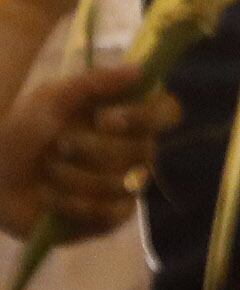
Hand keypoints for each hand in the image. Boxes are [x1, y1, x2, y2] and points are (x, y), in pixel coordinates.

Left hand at [0, 62, 177, 238]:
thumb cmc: (22, 131)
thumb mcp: (51, 99)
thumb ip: (95, 82)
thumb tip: (140, 70)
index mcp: (127, 117)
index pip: (166, 113)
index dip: (145, 117)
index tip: (107, 118)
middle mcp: (134, 150)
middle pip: (144, 150)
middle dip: (94, 149)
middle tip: (59, 145)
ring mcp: (124, 186)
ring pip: (123, 183)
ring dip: (75, 177)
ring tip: (47, 172)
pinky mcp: (108, 218)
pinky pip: (110, 213)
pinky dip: (75, 205)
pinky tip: (50, 197)